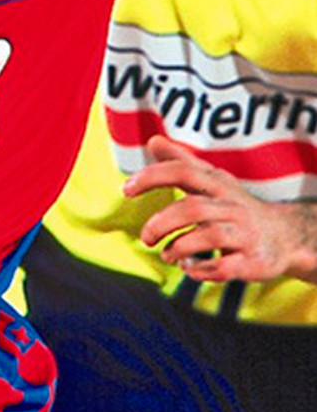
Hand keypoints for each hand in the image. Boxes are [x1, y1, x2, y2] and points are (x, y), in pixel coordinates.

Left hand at [125, 135, 316, 280]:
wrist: (285, 236)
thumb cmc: (236, 207)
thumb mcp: (212, 181)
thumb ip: (182, 162)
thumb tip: (153, 141)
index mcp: (218, 185)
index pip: (183, 171)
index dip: (152, 177)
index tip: (126, 189)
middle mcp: (232, 206)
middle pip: (193, 209)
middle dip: (161, 223)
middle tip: (146, 237)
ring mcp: (243, 234)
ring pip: (209, 237)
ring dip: (179, 248)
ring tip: (167, 254)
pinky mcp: (252, 261)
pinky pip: (224, 268)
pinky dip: (201, 270)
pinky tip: (189, 268)